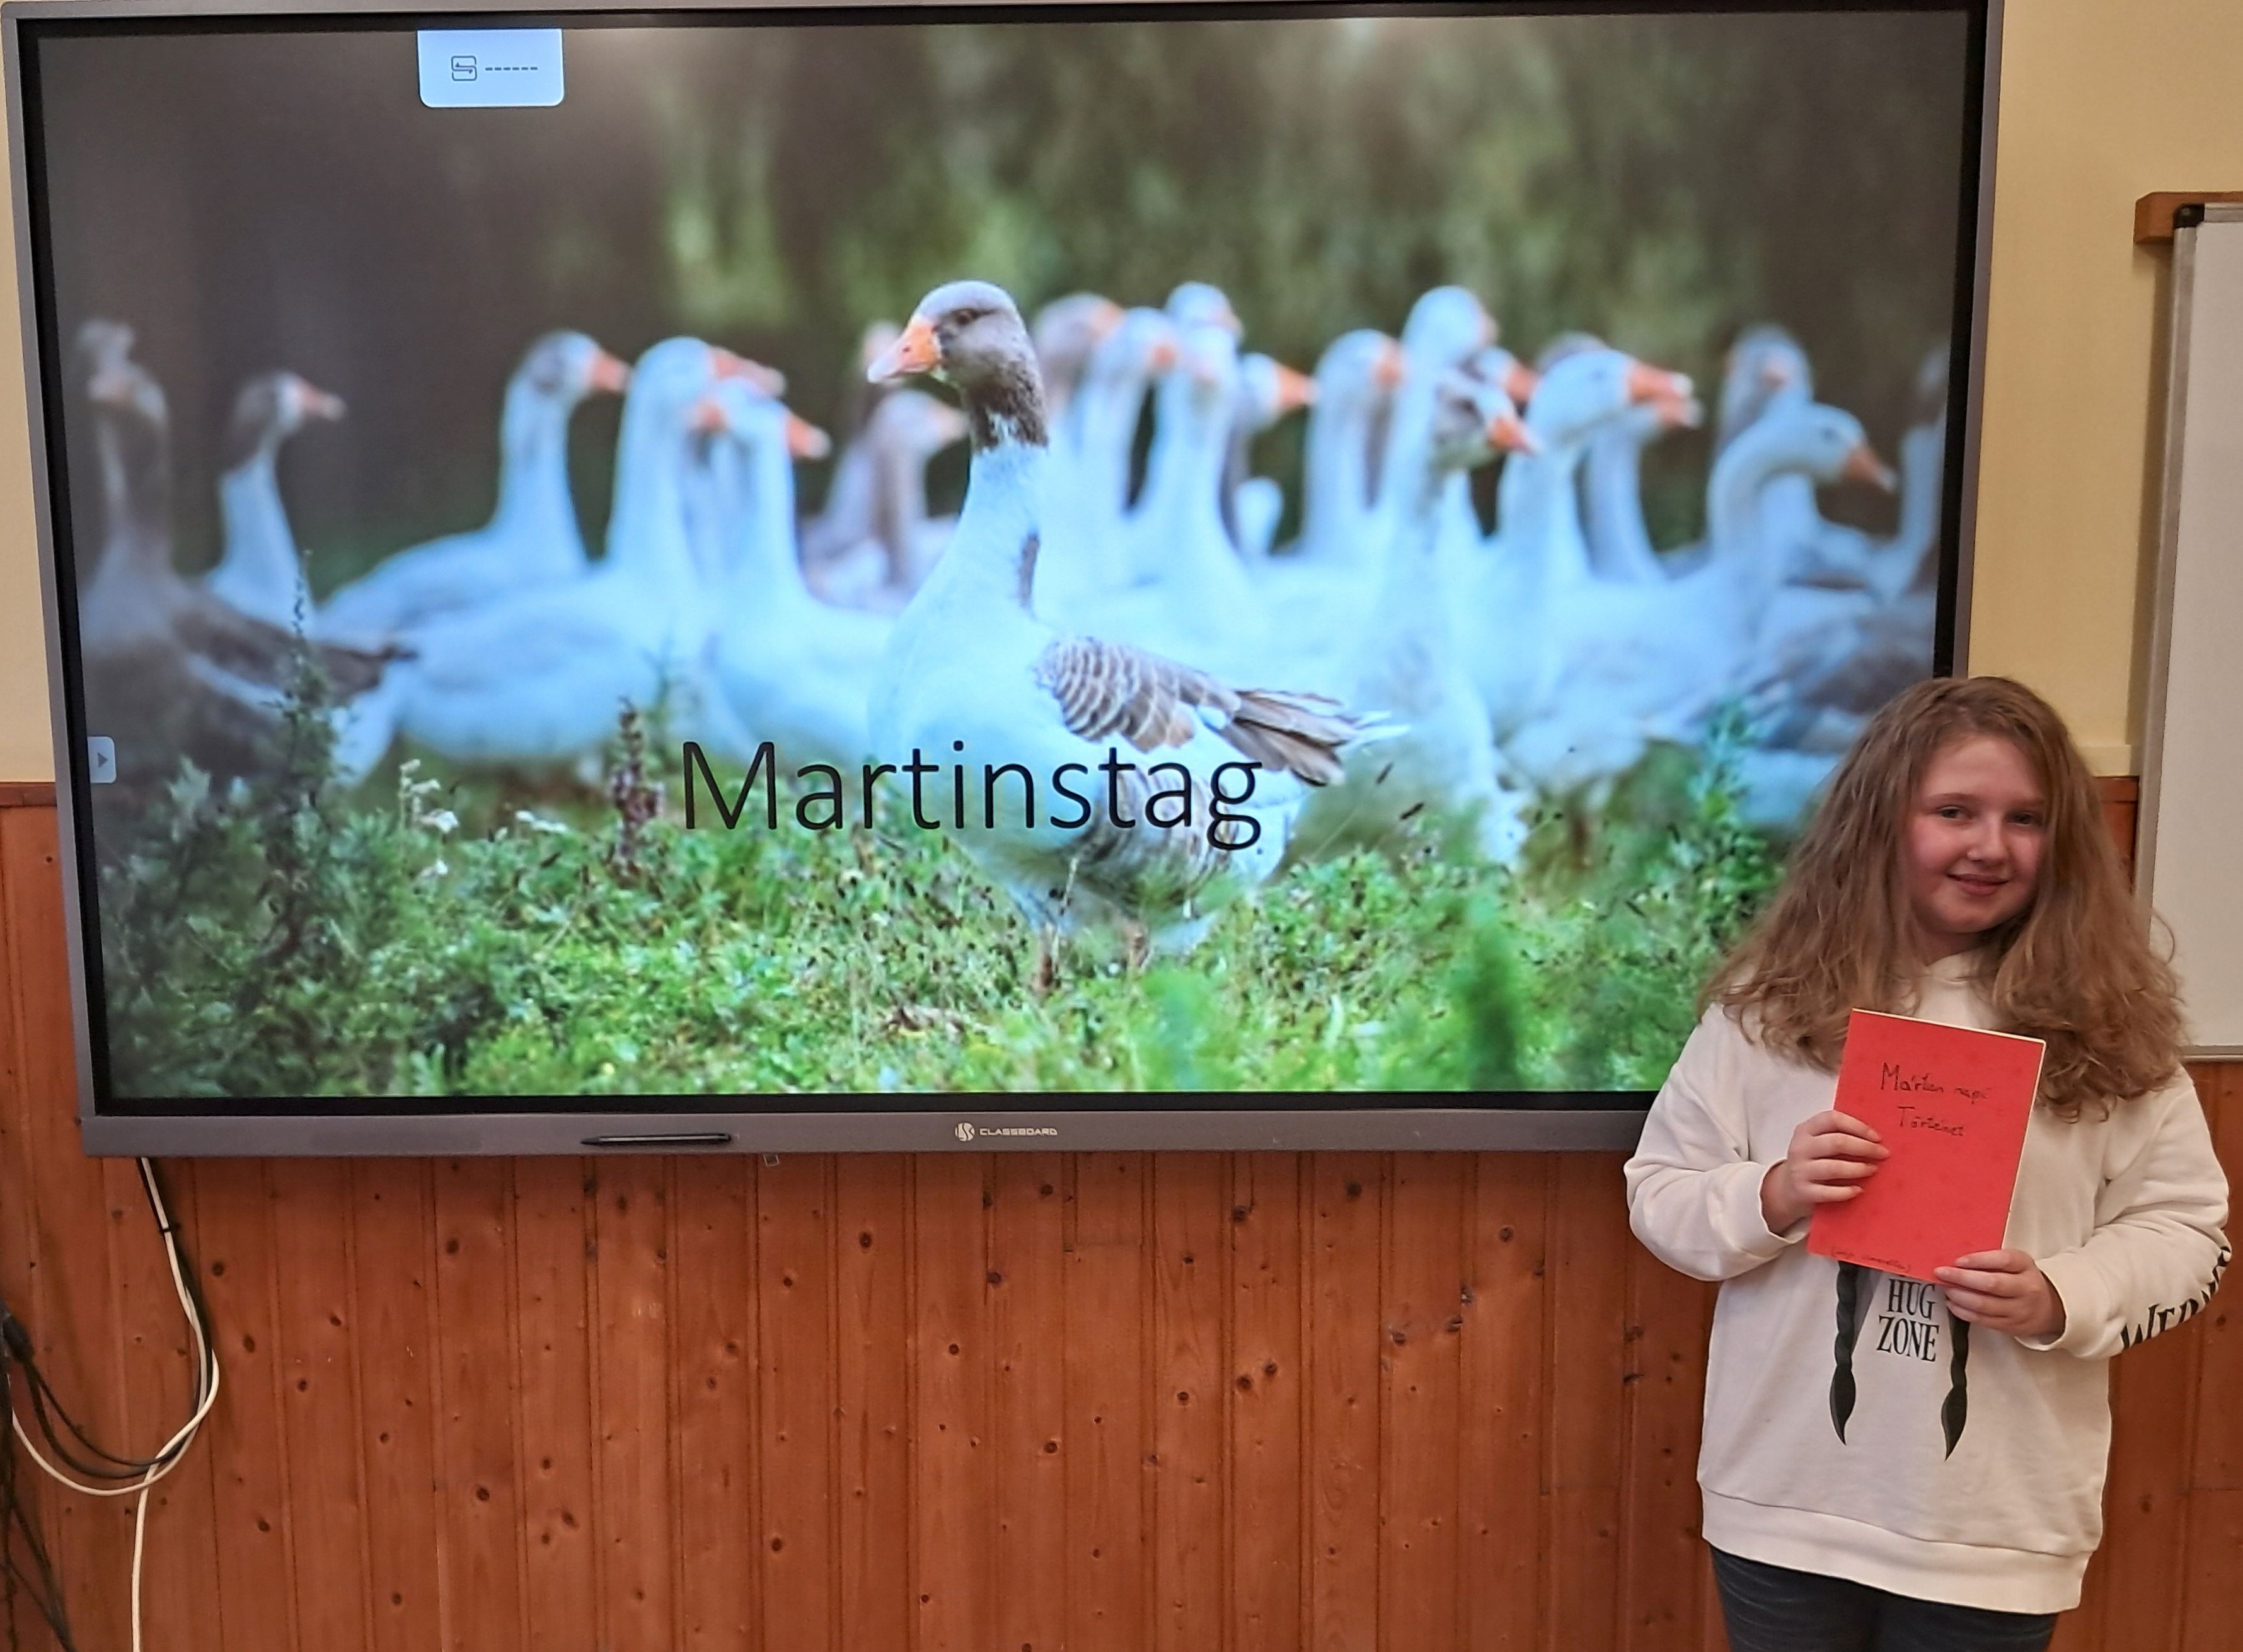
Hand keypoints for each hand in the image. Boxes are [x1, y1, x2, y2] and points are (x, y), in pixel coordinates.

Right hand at [1761, 1109, 1888, 1231]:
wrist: (1787, 1187)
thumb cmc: (1812, 1160)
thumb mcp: (1817, 1142)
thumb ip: (1838, 1135)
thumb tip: (1875, 1138)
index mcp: (1806, 1130)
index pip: (1833, 1119)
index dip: (1857, 1126)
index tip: (1877, 1137)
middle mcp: (1801, 1148)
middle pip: (1837, 1142)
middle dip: (1865, 1147)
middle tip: (1883, 1153)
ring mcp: (1800, 1170)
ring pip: (1834, 1168)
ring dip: (1858, 1168)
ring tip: (1873, 1169)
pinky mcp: (1803, 1191)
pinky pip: (1828, 1192)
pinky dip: (1846, 1192)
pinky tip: (1859, 1190)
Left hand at [1936, 1251, 2066, 1338]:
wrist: (2049, 1308)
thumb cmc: (2022, 1279)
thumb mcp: (2015, 1263)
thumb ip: (1992, 1259)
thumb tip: (1957, 1261)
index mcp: (2026, 1266)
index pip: (2003, 1260)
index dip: (1978, 1260)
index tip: (1957, 1260)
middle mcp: (2026, 1288)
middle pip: (1992, 1284)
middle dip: (1962, 1278)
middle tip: (1942, 1273)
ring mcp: (2020, 1310)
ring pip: (1985, 1305)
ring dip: (1960, 1296)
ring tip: (1946, 1288)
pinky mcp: (2012, 1326)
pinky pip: (1983, 1320)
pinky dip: (1963, 1312)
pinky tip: (1952, 1303)